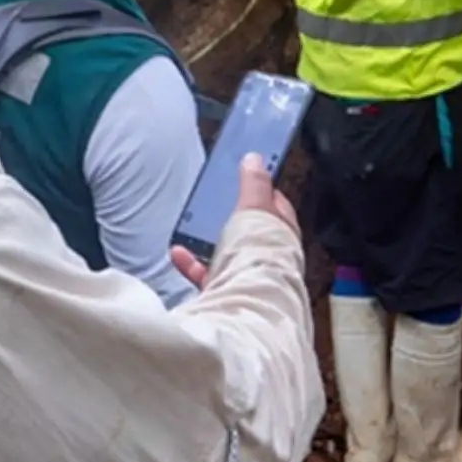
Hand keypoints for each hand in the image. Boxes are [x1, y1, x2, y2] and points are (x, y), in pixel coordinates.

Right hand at [170, 154, 299, 289]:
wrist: (245, 302)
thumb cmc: (258, 254)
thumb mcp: (255, 208)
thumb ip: (253, 184)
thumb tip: (255, 159)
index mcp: (284, 236)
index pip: (278, 209)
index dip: (264, 193)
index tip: (249, 182)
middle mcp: (270, 261)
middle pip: (254, 235)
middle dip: (238, 222)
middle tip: (220, 205)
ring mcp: (248, 279)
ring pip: (231, 257)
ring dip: (215, 244)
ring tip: (197, 230)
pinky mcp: (226, 295)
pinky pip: (206, 276)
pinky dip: (191, 263)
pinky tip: (177, 252)